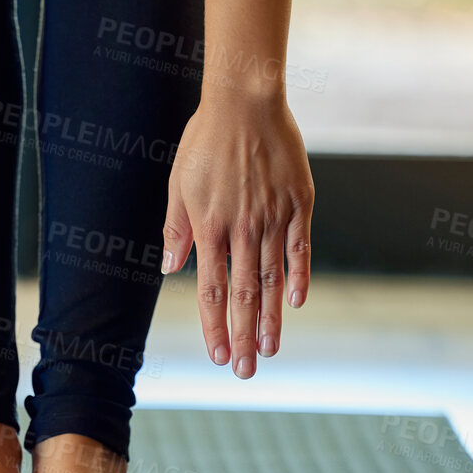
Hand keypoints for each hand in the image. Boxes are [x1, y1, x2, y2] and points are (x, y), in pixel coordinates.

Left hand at [160, 93, 312, 378]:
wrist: (245, 103)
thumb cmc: (206, 141)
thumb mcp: (179, 184)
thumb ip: (177, 229)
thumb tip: (173, 269)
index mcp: (209, 227)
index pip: (211, 290)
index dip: (215, 325)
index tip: (218, 355)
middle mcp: (242, 229)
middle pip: (245, 295)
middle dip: (243, 336)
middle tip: (245, 370)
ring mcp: (274, 218)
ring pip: (273, 279)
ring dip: (272, 318)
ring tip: (270, 350)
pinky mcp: (299, 203)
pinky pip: (300, 248)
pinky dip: (299, 277)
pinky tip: (296, 303)